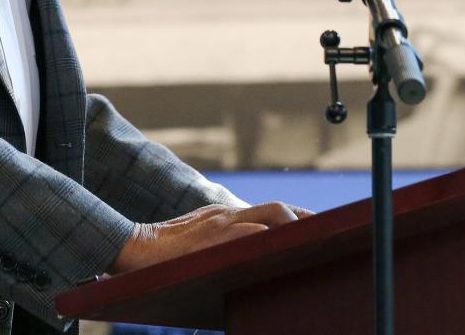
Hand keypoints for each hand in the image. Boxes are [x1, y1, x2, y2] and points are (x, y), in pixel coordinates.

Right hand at [110, 202, 304, 274]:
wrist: (134, 248)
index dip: (298, 217)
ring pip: (271, 215)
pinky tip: (288, 248)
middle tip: (331, 234)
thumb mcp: (198, 237)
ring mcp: (221, 224)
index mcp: (224, 214)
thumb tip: (253, 256)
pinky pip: (251, 232)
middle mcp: (226, 214)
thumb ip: (224, 239)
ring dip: (297, 226)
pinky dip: (273, 237)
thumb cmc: (165, 252)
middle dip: (306, 220)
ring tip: (317, 241)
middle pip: (277, 209)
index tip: (319, 227)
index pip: (269, 210)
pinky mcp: (214, 236)